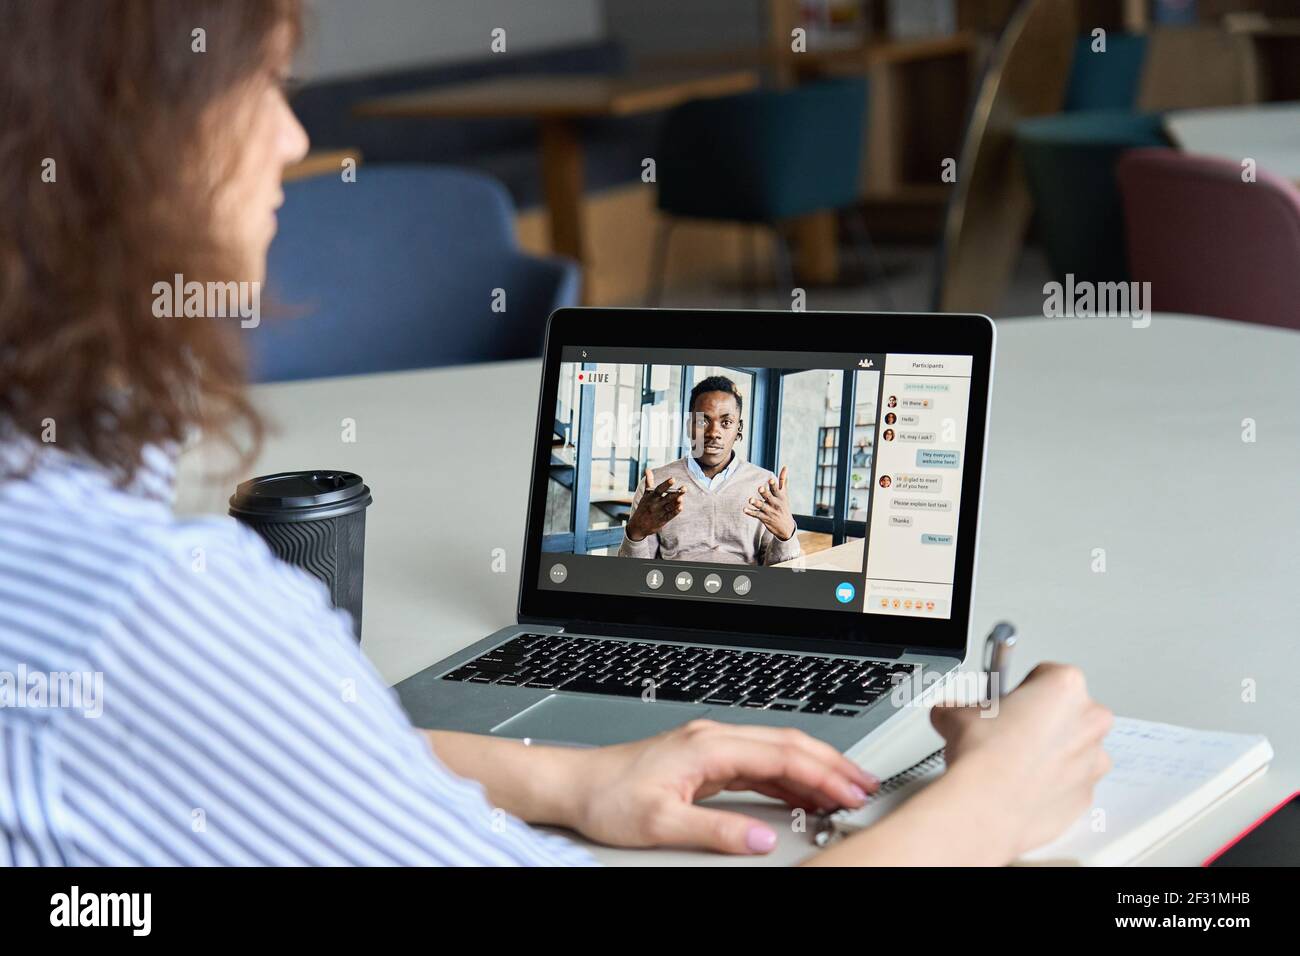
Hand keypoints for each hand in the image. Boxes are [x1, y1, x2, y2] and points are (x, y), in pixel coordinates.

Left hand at [565, 720, 878, 853]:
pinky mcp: (706, 761)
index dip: (822, 772)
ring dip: (813, 769)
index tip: (850, 792)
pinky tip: (803, 794)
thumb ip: (717, 830)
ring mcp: (711, 747)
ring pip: (776, 751)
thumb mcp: (662, 823)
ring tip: (844, 792)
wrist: (576, 784)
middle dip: (830, 763)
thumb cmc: (608, 796)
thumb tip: (763, 837)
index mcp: (708, 746)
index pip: (781, 753)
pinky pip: (759, 764)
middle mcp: (713, 738)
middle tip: (863, 788)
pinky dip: (789, 777)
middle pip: (787, 743)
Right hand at [625, 468, 684, 541]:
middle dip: (676, 493)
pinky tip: (681, 507)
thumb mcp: (645, 495)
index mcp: (651, 496)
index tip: (673, 479)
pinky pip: (670, 516)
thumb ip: (649, 482)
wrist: (637, 526)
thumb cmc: (643, 507)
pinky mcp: (662, 520)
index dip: (666, 484)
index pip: (659, 489)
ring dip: (676, 502)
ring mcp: (659, 513)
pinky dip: (675, 512)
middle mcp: (655, 504)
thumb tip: (647, 469)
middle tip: (684, 488)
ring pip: (670, 506)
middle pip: (667, 497)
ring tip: (681, 497)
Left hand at [743, 465, 795, 540]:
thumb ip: (783, 480)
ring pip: (762, 506)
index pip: (776, 490)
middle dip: (764, 493)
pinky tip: (744, 509)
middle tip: (760, 488)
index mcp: (780, 497)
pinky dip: (750, 512)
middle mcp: (775, 504)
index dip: (773, 485)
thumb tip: (785, 466)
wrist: (786, 527)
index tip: (770, 480)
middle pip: (769, 497)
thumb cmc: (784, 506)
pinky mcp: (764, 518)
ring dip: (756, 503)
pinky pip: (756, 515)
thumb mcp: (785, 494)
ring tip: (750, 500)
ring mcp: (770, 511)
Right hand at [930, 663, 1112, 858]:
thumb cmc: (984, 756)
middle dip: (1042, 720)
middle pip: (1068, 712)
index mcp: (1065, 687)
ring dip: (1050, 753)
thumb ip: (961, 708)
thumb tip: (951, 716)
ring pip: (1074, 749)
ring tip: (1013, 763)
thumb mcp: (957, 713)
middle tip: (1008, 732)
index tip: (1008, 702)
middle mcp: (1089, 721)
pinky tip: (1021, 786)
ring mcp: (1093, 761)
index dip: (1022, 689)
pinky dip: (1050, 785)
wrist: (986, 806)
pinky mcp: (1086, 796)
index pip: (1046, 675)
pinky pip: (1070, 783)